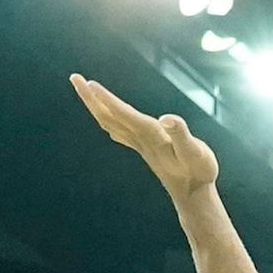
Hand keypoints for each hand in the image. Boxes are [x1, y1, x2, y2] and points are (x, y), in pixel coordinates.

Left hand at [71, 75, 218, 198]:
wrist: (193, 194)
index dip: (107, 99)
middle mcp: (140, 139)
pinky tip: (104, 114)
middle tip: (74, 78)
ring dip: (94, 104)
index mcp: (151, 136)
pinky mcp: (143, 147)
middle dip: (90, 97)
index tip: (90, 83)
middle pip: (108, 116)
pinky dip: (106, 117)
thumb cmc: (198, 171)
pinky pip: (117, 129)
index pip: (124, 114)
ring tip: (84, 88)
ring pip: (109, 122)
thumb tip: (166, 118)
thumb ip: (181, 135)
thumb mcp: (195, 152)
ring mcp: (139, 144)